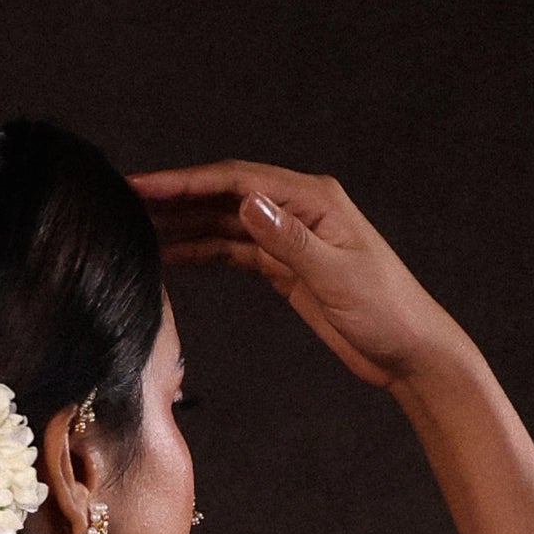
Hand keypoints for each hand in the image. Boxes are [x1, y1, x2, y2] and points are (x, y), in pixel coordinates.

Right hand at [132, 160, 465, 391]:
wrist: (410, 352)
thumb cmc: (385, 312)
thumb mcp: (336, 275)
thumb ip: (289, 239)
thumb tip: (246, 203)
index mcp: (311, 199)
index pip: (236, 181)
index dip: (186, 181)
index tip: (142, 185)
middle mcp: (297, 210)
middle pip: (223, 195)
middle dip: (175, 198)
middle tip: (124, 202)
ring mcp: (290, 238)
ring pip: (224, 223)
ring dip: (183, 225)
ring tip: (136, 229)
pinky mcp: (287, 268)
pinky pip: (235, 252)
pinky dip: (203, 251)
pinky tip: (172, 256)